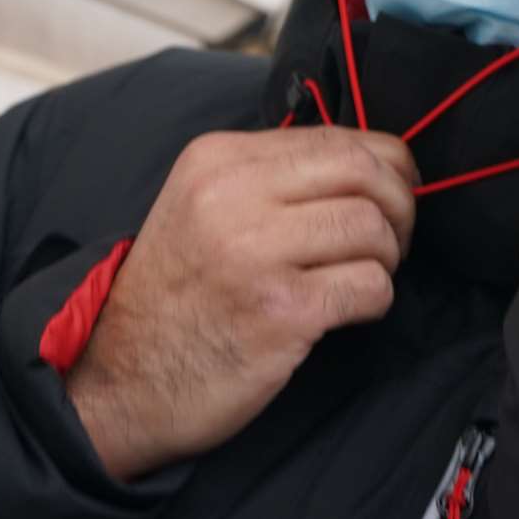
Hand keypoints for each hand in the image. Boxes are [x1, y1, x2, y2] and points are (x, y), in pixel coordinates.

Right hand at [65, 127, 417, 480]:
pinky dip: (376, 299)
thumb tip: (369, 160)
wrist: (118, 380)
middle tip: (393, 238)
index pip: (335, 137)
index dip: (385, 164)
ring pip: (373, 228)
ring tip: (364, 275)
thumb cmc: (176, 294)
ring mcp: (257, 253)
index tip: (394, 191)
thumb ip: (272, 175)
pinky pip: (370, 286)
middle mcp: (234, 195)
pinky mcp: (282, 310)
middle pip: (365, 172)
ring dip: (387, 257)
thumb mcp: (203, 205)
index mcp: (218, 159)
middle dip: (400, 203)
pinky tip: (351, 310)